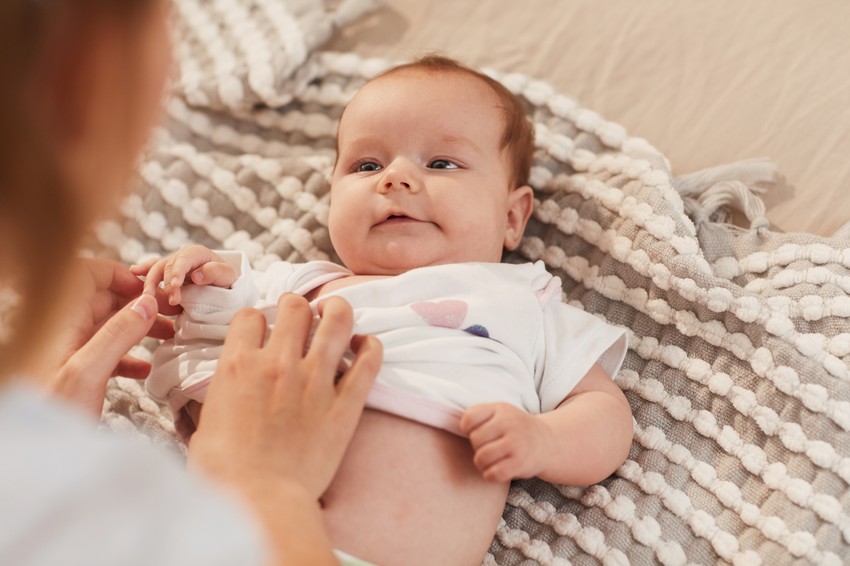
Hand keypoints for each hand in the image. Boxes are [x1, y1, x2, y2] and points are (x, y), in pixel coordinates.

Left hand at [34, 258, 178, 415]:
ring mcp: (67, 352)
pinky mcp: (74, 373)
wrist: (32, 454)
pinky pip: (104, 353)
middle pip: (104, 299)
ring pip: (107, 326)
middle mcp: (62, 331)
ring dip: (138, 327)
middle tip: (172, 311)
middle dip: (138, 302)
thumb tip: (147, 303)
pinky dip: (127, 355)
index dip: (120, 275)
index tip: (152, 289)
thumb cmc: (49, 414)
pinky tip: (145, 368)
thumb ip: (118, 335)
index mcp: (60, 321)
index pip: (88, 274)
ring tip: (168, 336)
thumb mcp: (87, 372)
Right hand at [131, 245, 236, 305]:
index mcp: (196, 253)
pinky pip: (152, 270)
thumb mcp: (227, 276)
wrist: (221, 285)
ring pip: (156, 269)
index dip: (178, 272)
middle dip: (167, 283)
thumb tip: (197, 275)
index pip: (184, 260)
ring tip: (147, 295)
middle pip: (168, 266)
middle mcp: (181, 256)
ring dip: (151, 282)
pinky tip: (133, 272)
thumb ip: (215, 273)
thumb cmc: (224, 280)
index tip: (175, 285)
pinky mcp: (164, 274)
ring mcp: (170, 264)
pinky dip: (143, 270)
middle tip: (172, 301)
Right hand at [187, 294, 382, 499]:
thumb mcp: (205, 425)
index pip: (251, 316)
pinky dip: (371, 346)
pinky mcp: (345, 404)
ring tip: (334, 313)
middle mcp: (279, 363)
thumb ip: (220, 398)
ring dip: (336, 310)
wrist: (259, 500)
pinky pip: (369, 361)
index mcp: (239, 366)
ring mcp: (316, 381)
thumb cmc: (224, 473)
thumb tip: (222, 394)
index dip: (257, 320)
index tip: (262, 330)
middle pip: (295, 308)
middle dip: (297, 307)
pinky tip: (366, 345)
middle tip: (301, 317)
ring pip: (336, 321)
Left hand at [460, 402, 551, 481]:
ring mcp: (516, 444)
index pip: (469, 419)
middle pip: (475, 440)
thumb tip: (454, 425)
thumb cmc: (516, 428)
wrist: (548, 442)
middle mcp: (509, 424)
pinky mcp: (520, 463)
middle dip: (478, 447)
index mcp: (501, 409)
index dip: (467, 429)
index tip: (477, 432)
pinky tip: (497, 469)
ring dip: (482, 463)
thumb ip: (481, 415)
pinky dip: (490, 475)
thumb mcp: (501, 412)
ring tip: (492, 459)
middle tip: (489, 447)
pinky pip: (492, 474)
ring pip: (481, 458)